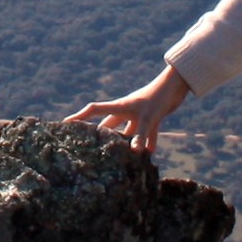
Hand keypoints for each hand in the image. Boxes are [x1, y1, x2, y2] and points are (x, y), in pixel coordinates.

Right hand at [69, 65, 190, 156]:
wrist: (177, 85)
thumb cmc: (159, 98)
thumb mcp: (149, 118)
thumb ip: (141, 136)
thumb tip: (135, 153)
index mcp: (120, 106)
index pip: (94, 111)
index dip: (79, 116)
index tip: (65, 123)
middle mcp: (126, 110)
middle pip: (108, 123)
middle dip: (100, 134)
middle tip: (89, 145)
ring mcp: (138, 114)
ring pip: (126, 130)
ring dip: (124, 141)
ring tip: (118, 156)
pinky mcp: (151, 117)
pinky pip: (145, 132)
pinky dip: (146, 142)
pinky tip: (147, 155)